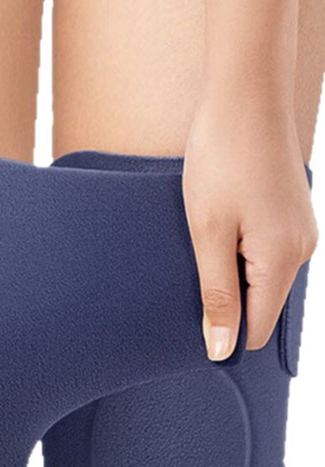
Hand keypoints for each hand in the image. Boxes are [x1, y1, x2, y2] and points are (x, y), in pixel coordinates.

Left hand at [183, 97, 316, 360]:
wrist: (247, 95)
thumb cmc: (221, 161)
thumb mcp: (208, 235)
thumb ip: (217, 295)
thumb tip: (222, 349)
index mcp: (281, 261)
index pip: (256, 329)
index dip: (223, 335)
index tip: (188, 322)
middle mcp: (301, 250)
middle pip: (260, 306)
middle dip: (224, 303)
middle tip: (188, 273)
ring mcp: (299, 231)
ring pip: (260, 280)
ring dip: (228, 275)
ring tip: (204, 242)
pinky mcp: (291, 216)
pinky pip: (264, 255)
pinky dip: (238, 254)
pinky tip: (217, 229)